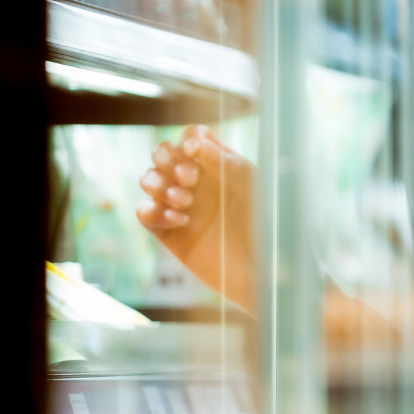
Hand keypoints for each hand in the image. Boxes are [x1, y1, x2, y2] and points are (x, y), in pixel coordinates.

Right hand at [136, 124, 255, 313]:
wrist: (266, 275)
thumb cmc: (269, 230)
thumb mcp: (255, 190)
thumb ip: (228, 162)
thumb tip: (198, 142)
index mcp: (220, 169)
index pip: (193, 139)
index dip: (188, 138)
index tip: (195, 150)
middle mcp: (198, 185)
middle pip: (163, 154)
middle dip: (168, 159)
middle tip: (190, 179)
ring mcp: (182, 208)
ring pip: (149, 179)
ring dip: (160, 184)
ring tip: (186, 202)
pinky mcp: (171, 234)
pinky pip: (144, 212)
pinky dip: (153, 210)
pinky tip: (180, 220)